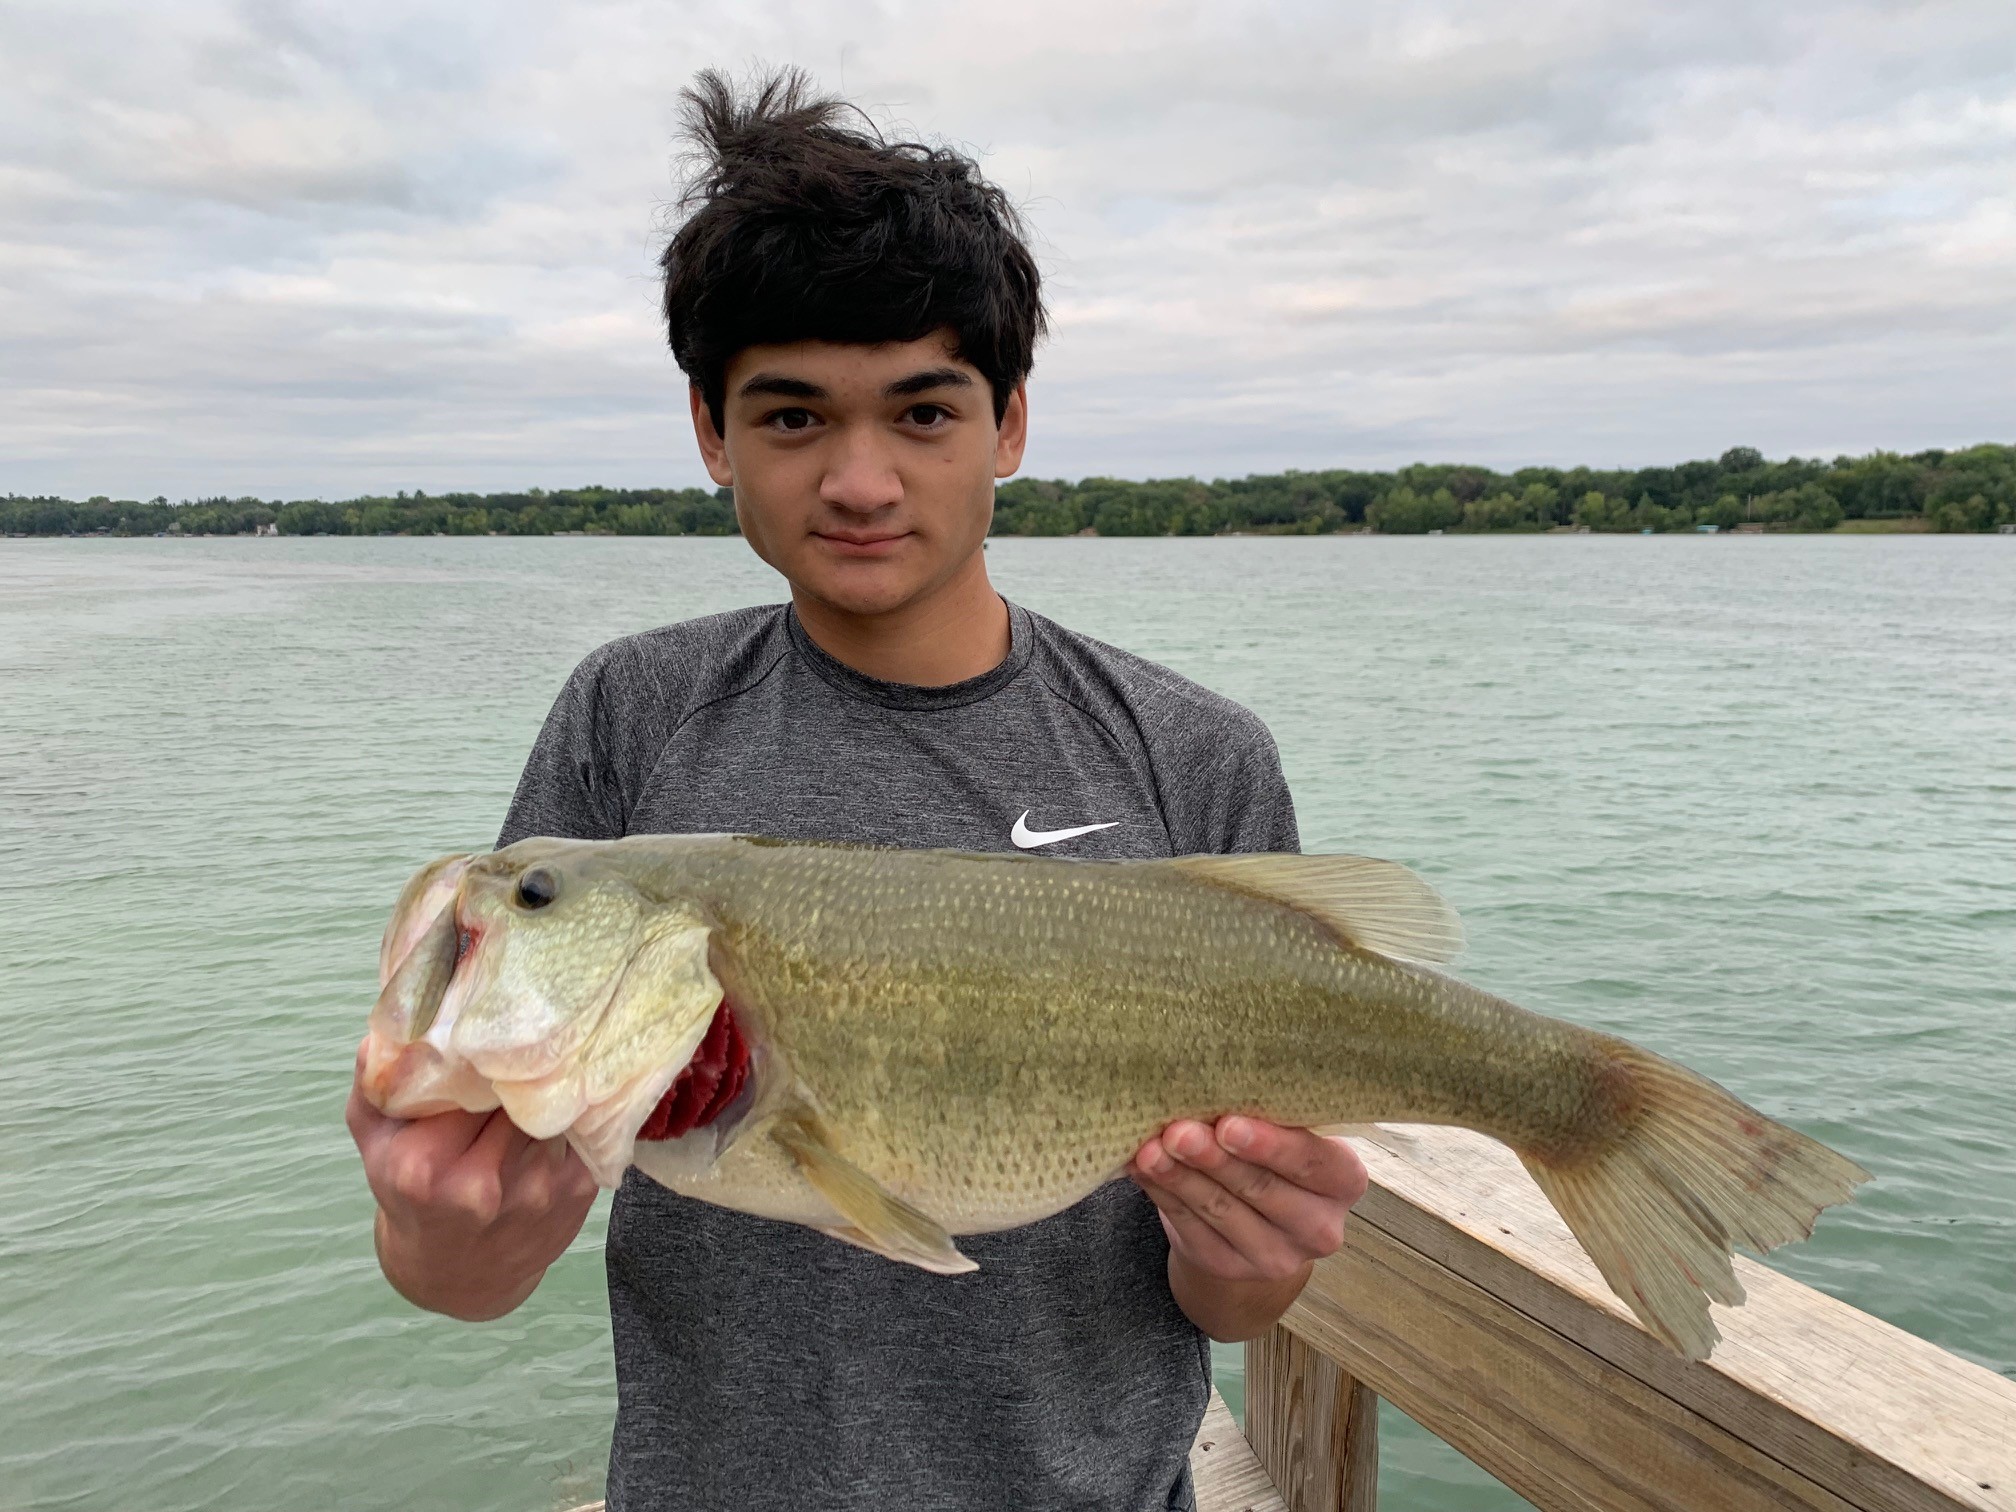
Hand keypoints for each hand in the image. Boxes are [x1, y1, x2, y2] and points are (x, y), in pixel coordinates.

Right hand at [346, 1041, 597, 1319]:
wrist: (455, 1279)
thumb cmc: (410, 1198)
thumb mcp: (374, 1144)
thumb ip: (375, 1085)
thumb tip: (386, 1028)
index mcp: (422, 1165)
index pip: (462, 1077)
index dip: (476, 1049)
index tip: (480, 1032)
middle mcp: (480, 1183)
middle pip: (513, 1088)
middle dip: (514, 1064)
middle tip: (514, 1042)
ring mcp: (535, 1189)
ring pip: (552, 1102)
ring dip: (547, 1084)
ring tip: (537, 1070)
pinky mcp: (577, 1191)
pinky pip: (585, 1125)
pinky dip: (572, 1110)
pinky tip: (558, 1106)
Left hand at [1127, 1115, 1367, 1339]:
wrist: (1257, 1222)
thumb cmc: (1275, 1156)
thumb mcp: (1290, 1134)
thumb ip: (1270, 1115)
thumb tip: (1212, 1083)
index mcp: (1344, 1181)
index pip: (1312, 1163)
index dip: (1271, 1145)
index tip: (1229, 1124)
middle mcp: (1318, 1227)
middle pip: (1261, 1188)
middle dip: (1214, 1158)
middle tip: (1179, 1131)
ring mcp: (1274, 1256)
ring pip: (1220, 1209)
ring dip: (1181, 1176)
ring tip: (1151, 1150)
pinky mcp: (1228, 1265)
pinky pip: (1189, 1226)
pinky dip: (1163, 1193)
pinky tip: (1142, 1168)